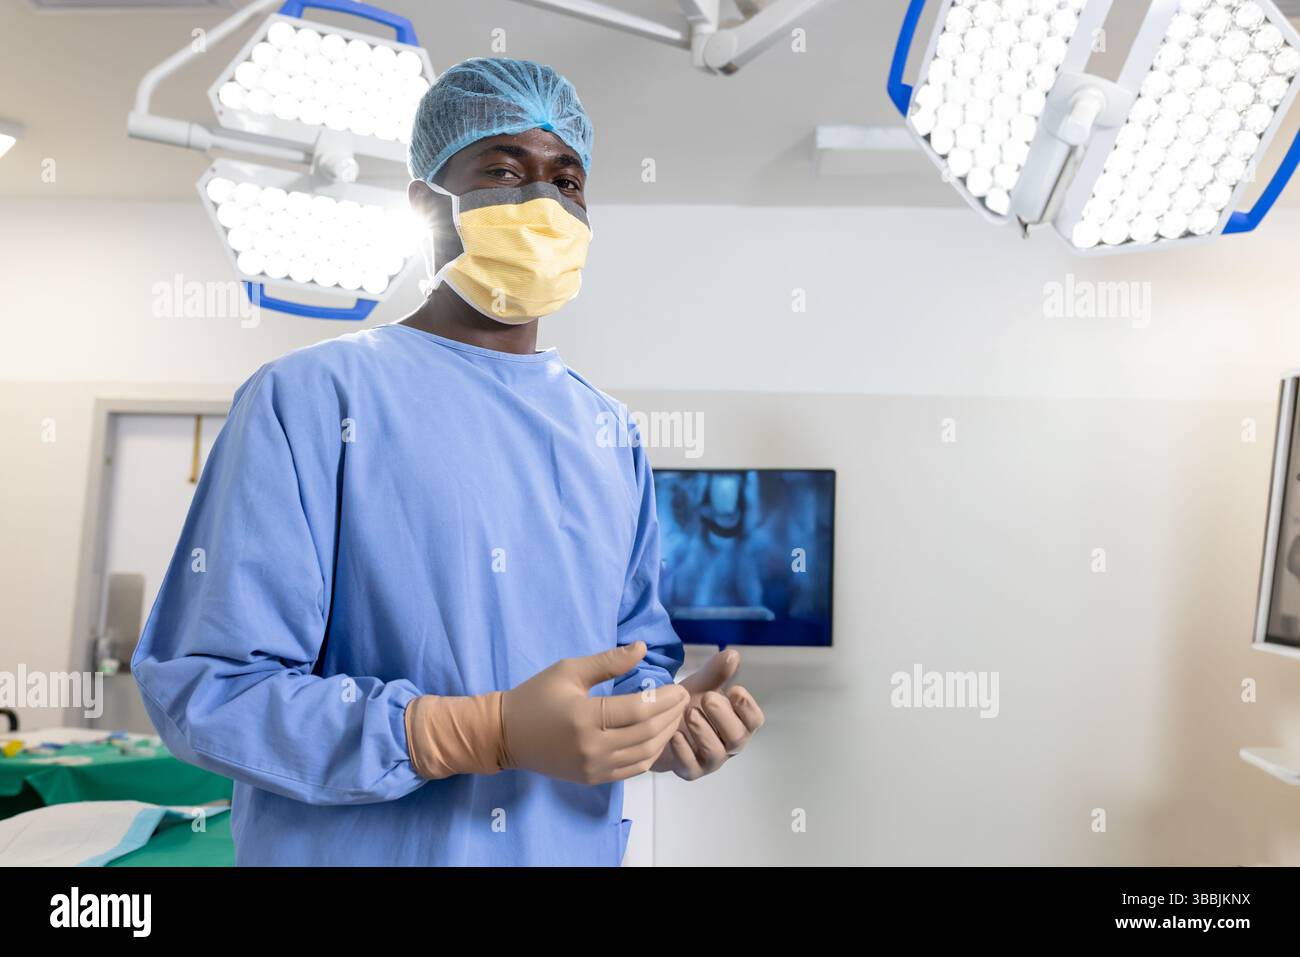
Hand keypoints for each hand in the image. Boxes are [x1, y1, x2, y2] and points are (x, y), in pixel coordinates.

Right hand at [501, 641, 688, 784]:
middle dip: (671, 715)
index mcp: (584, 718)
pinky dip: (651, 754)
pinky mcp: (592, 779)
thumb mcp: (569, 670)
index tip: (679, 687)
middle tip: (683, 698)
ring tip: (675, 716)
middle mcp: (591, 748)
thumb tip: (642, 647)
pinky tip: (658, 737)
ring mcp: (593, 768)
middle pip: (646, 734)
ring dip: (665, 735)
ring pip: (644, 755)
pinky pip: (633, 770)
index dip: (665, 700)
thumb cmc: (536, 696)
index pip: (638, 711)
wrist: (505, 735)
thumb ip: (608, 661)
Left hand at [650, 649, 764, 780]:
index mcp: (737, 722)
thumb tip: (733, 655)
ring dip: (703, 732)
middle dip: (724, 717)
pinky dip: (684, 750)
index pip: (754, 721)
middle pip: (737, 738)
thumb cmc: (686, 704)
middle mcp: (727, 744)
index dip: (748, 707)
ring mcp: (709, 760)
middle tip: (707, 697)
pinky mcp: (689, 771)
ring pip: (716, 754)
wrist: (656, 723)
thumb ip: (716, 673)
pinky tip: (674, 734)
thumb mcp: (700, 685)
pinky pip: (691, 767)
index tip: (735, 690)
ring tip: (688, 712)